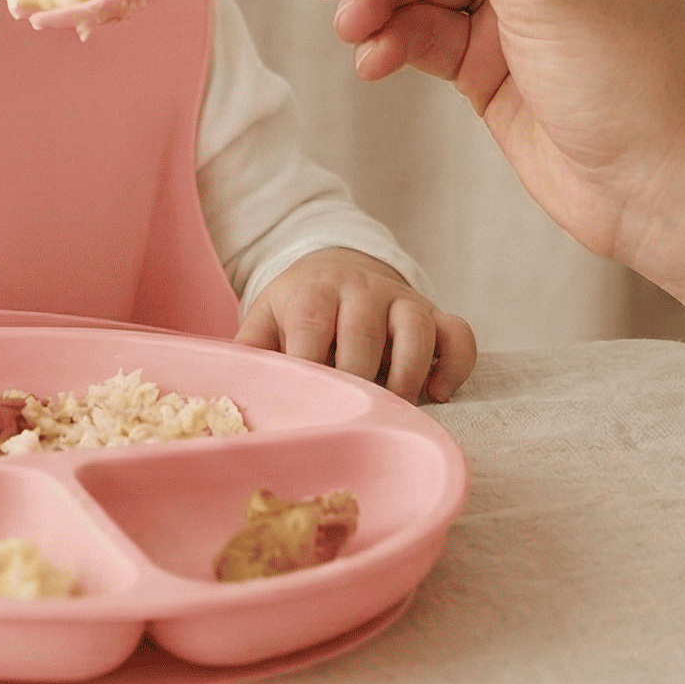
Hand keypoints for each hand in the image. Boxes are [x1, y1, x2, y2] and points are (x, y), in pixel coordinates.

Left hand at [235, 247, 476, 401]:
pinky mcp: (433, 312)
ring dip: (408, 375)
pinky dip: (455, 364)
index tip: (308, 406)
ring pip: (416, 328)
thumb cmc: (296, 309)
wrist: (335, 266)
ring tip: (393, 410)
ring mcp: (400, 299)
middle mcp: (359, 288)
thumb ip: (250, 351)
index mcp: (312, 292)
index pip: (312, 327)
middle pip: (365, 332)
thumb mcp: (265, 319)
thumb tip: (226, 393)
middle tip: (352, 417)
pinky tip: (437, 393)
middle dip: (360, 380)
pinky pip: (458, 333)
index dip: (311, 368)